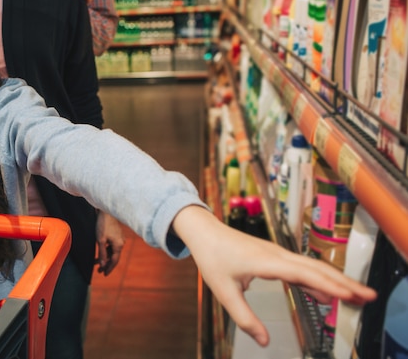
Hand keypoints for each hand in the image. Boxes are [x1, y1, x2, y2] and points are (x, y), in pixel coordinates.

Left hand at [95, 211, 124, 275]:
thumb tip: (103, 265)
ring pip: (112, 251)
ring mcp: (119, 238)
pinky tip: (100, 252)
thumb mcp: (100, 240)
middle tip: (99, 271)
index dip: (109, 268)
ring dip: (105, 257)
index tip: (104, 274)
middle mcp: (121, 243)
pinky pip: (112, 246)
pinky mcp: (116, 234)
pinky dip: (106, 250)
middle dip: (106, 264)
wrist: (106, 211)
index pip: (114, 261)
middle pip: (113, 257)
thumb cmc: (103, 224)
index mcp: (118, 245)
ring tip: (96, 263)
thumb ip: (102, 253)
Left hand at [172, 205, 376, 346]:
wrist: (205, 232)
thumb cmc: (213, 257)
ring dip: (335, 280)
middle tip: (368, 296)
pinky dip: (317, 281)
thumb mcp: (224, 291)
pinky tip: (325, 295)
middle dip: (344, 282)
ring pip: (312, 267)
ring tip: (356, 297)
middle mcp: (277, 254)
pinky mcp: (275, 256)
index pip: (304, 274)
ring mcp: (278, 254)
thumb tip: (264, 341)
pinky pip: (301, 268)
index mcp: (266, 261)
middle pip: (317, 268)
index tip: (349, 295)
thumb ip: (244, 318)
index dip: (328, 285)